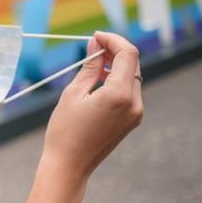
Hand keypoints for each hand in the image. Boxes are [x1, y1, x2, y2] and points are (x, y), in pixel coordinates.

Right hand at [42, 31, 143, 178]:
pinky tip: (99, 81)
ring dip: (116, 65)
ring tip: (93, 63)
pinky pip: (129, 92)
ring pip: (132, 77)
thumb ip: (90, 66)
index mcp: (120, 95)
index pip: (127, 54)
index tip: (96, 37)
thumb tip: (95, 44)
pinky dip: (117, 81)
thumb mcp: (74, 93)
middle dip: (115, 51)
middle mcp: (134, 104)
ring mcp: (136, 114)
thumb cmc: (65, 131)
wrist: (69, 166)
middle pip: (133, 64)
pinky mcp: (132, 120)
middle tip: (93, 47)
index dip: (113, 40)